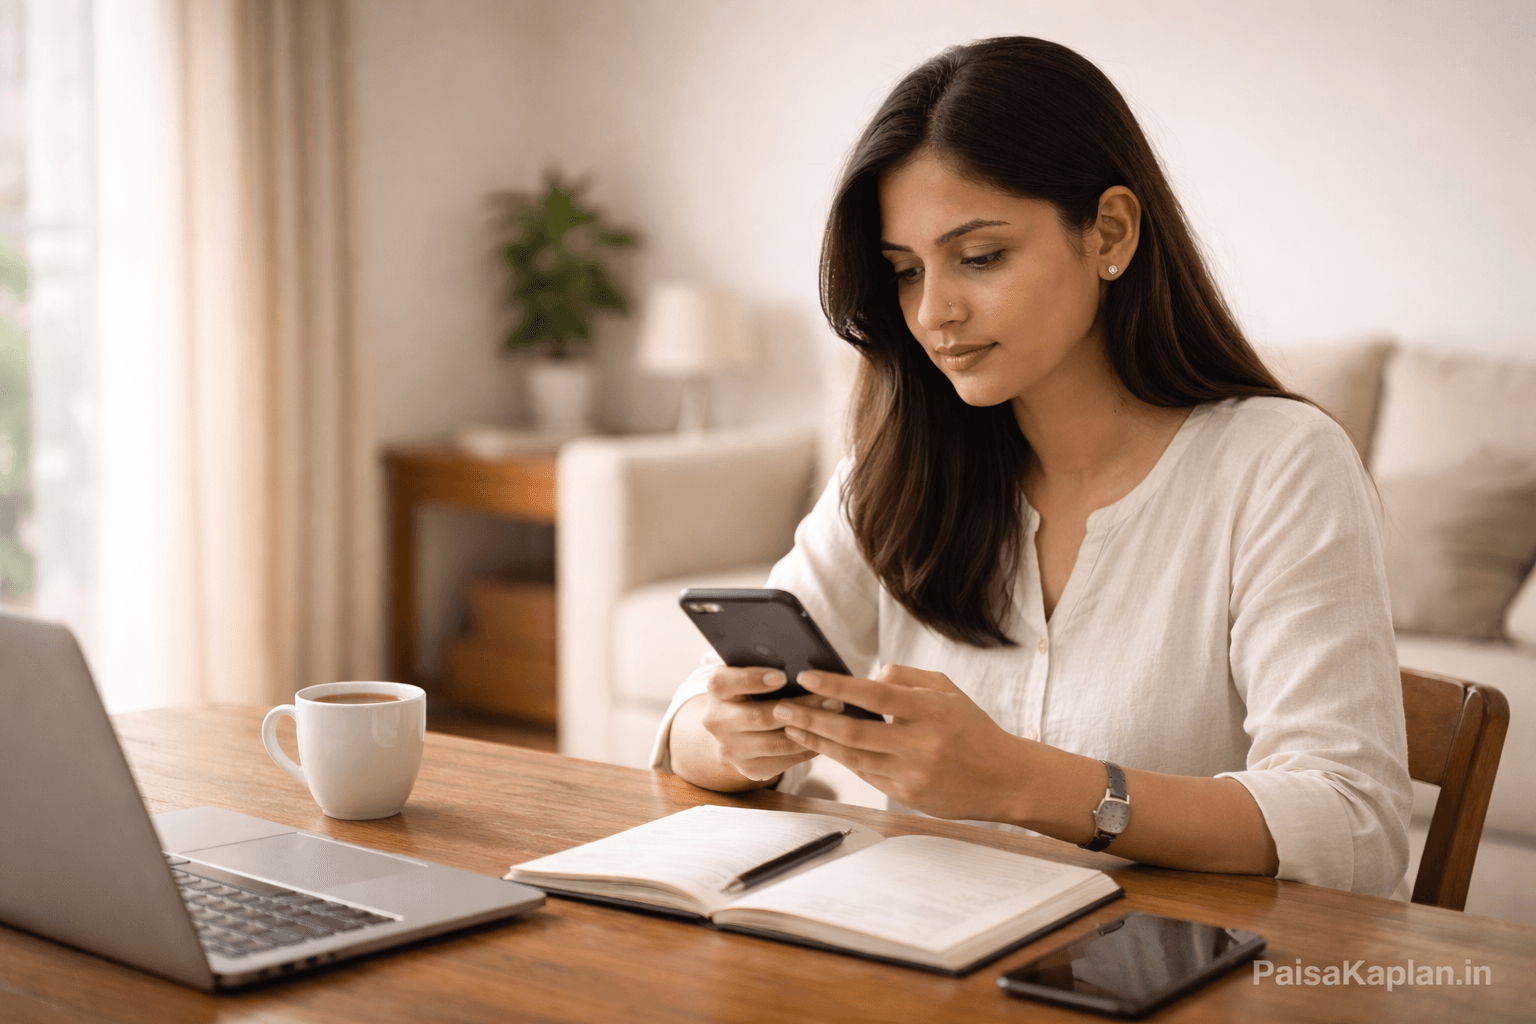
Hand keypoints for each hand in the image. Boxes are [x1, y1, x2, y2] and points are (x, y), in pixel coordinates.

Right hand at [677, 666, 843, 785]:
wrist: (734, 727)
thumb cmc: (753, 690)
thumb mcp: (751, 673)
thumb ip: (767, 666)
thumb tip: (803, 662)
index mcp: (716, 690)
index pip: (726, 683)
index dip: (753, 679)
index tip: (782, 676)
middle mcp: (716, 722)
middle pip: (759, 717)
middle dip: (800, 708)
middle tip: (830, 699)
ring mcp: (730, 749)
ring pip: (776, 743)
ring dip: (810, 730)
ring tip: (834, 716)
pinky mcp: (748, 769)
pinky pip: (784, 761)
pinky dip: (808, 748)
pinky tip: (827, 736)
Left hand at [773, 665, 1031, 821]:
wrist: (1005, 780)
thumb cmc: (972, 728)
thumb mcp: (946, 690)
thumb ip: (905, 678)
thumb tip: (866, 677)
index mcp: (932, 712)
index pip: (875, 695)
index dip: (837, 686)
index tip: (807, 677)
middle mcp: (921, 745)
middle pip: (854, 732)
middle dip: (812, 719)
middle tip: (782, 708)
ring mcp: (912, 774)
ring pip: (852, 758)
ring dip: (817, 742)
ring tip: (791, 727)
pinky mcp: (906, 796)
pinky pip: (865, 774)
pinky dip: (841, 759)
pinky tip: (820, 746)